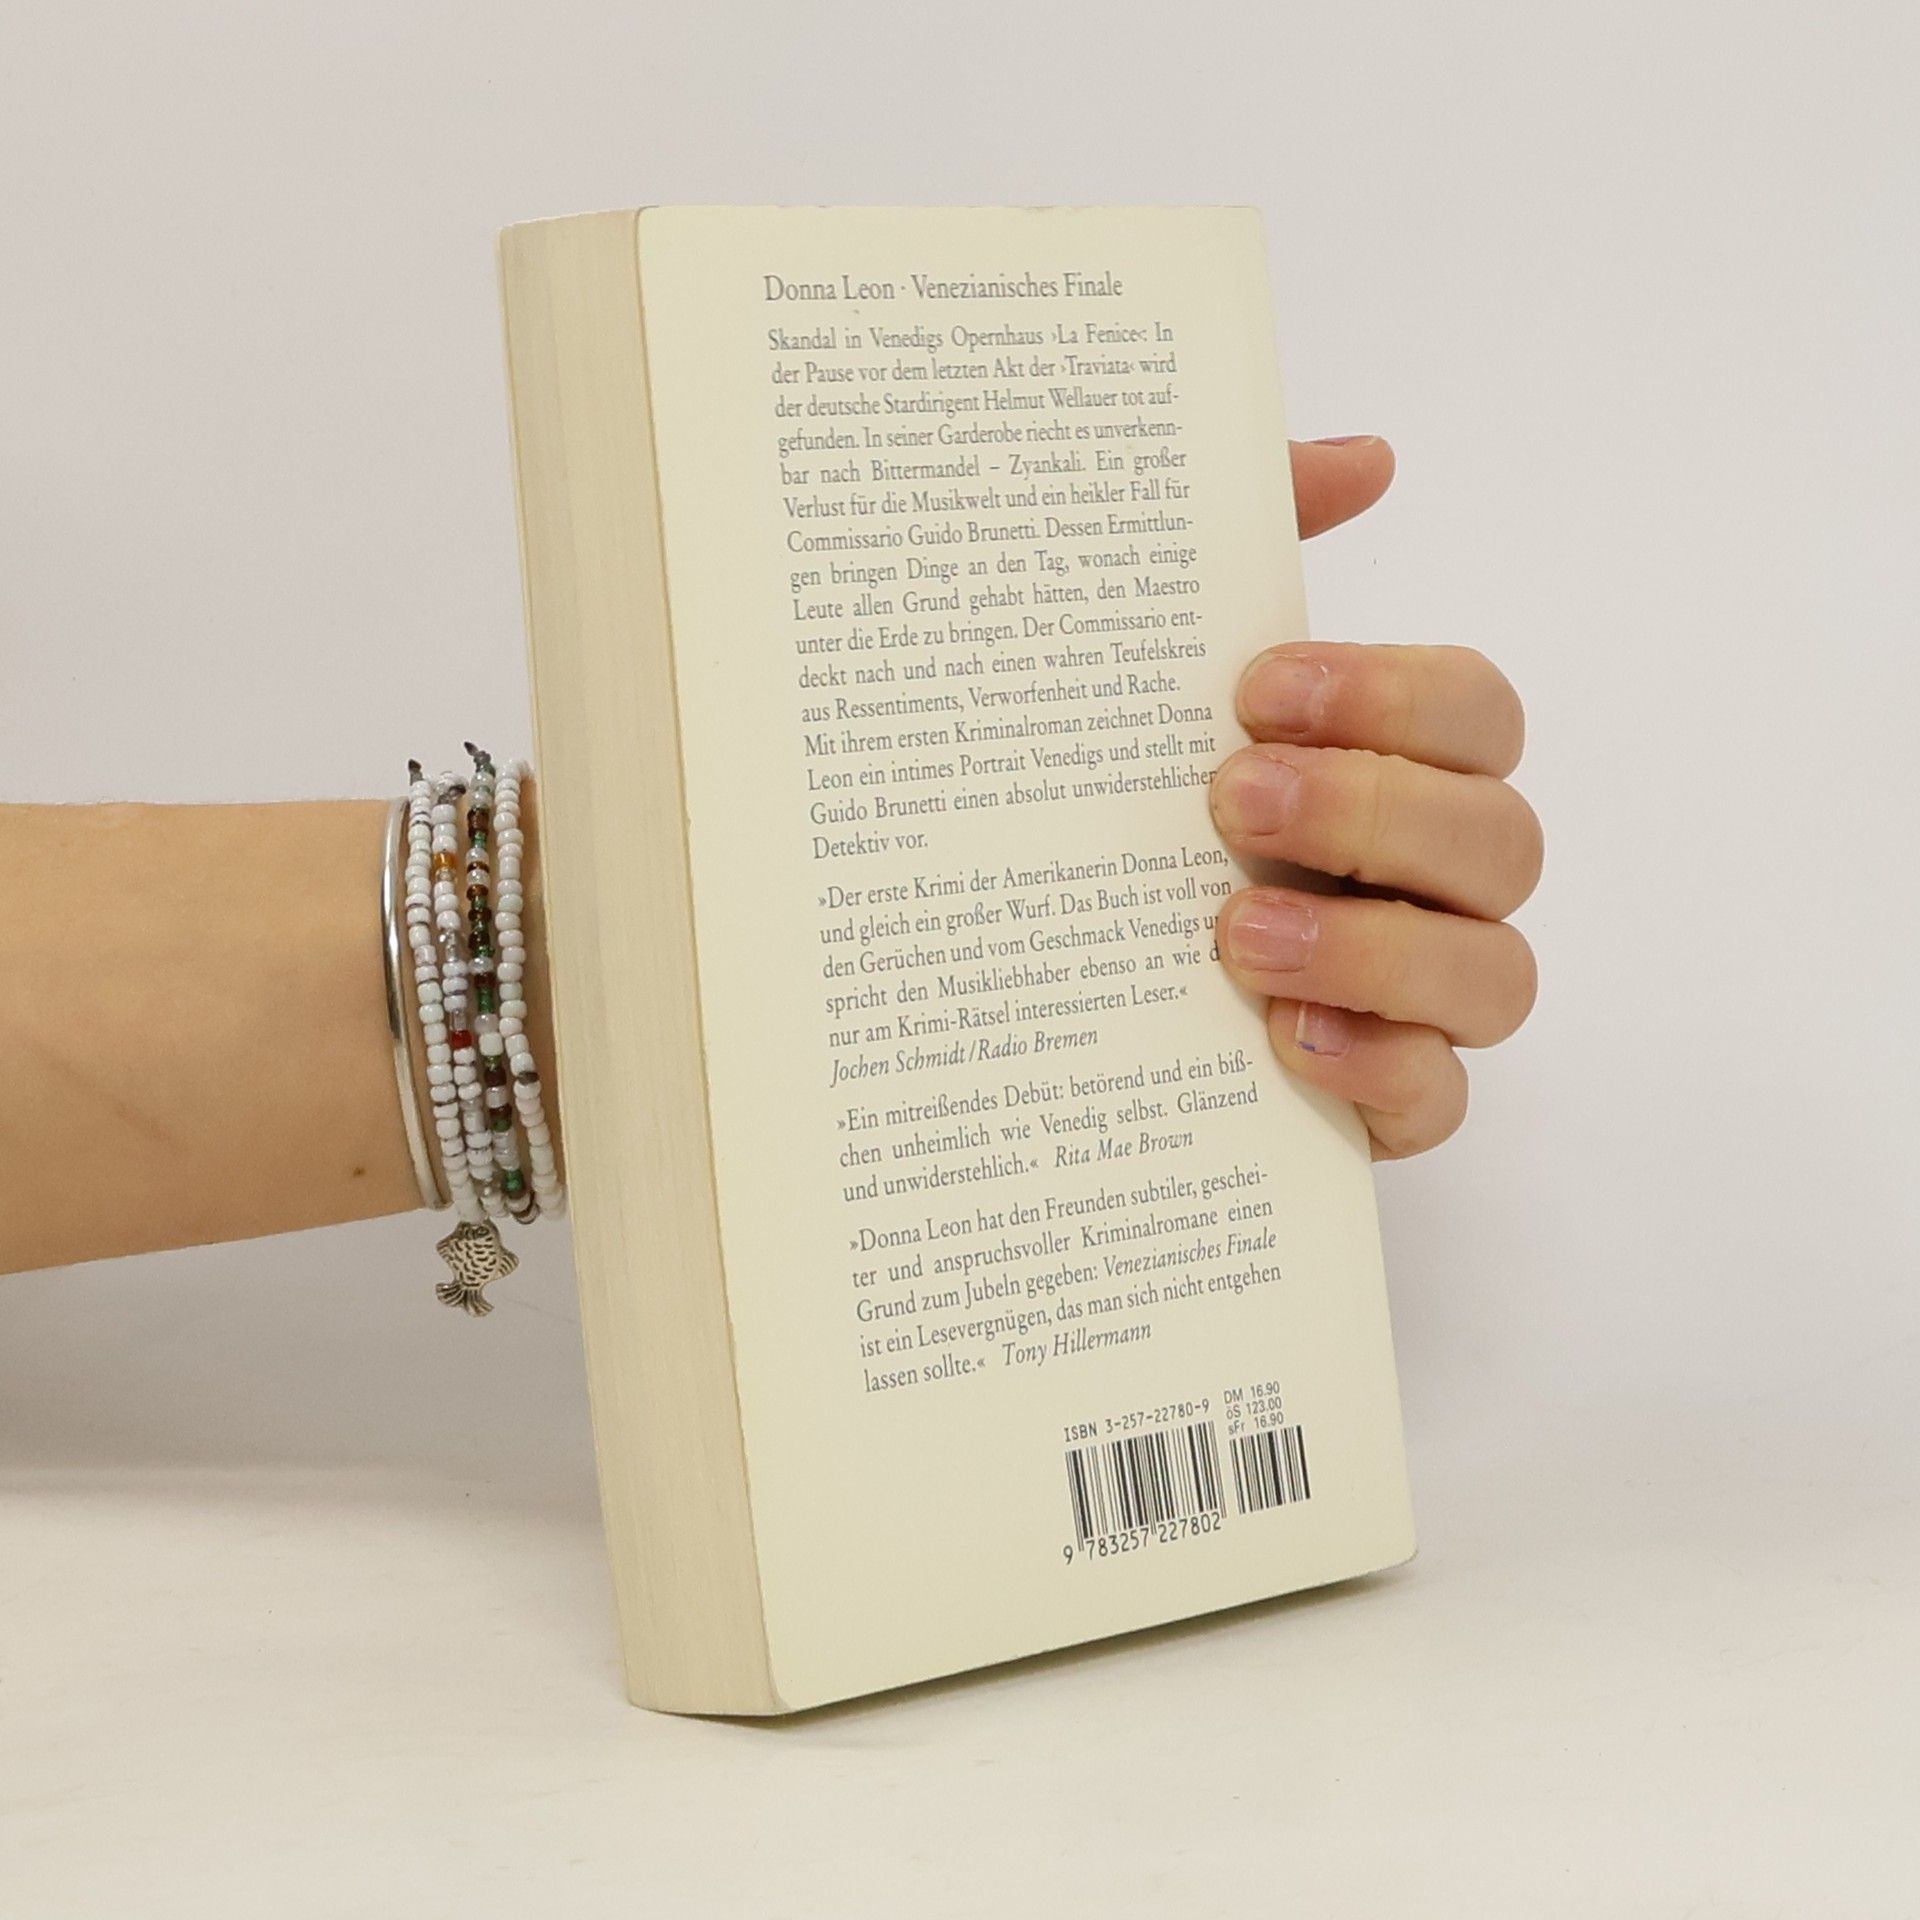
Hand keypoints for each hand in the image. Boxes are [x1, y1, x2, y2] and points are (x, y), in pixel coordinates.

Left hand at [1208, 437, 1540, 1158]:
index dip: (1392, 694)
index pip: (1475, 711)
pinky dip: (1383, 1069)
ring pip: (1496, 973)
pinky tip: (1289, 1045)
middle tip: (1232, 798)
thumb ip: (1261, 544)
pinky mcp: (1391, 1101)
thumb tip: (1366, 454)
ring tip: (1238, 934)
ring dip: (1377, 947)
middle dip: (1374, 809)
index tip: (1254, 688)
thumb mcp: (1170, 680)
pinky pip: (1441, 1098)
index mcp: (1402, 768)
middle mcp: (1436, 881)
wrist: (1058, 990)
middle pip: (1502, 836)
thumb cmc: (1153, 816)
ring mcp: (1426, 998)